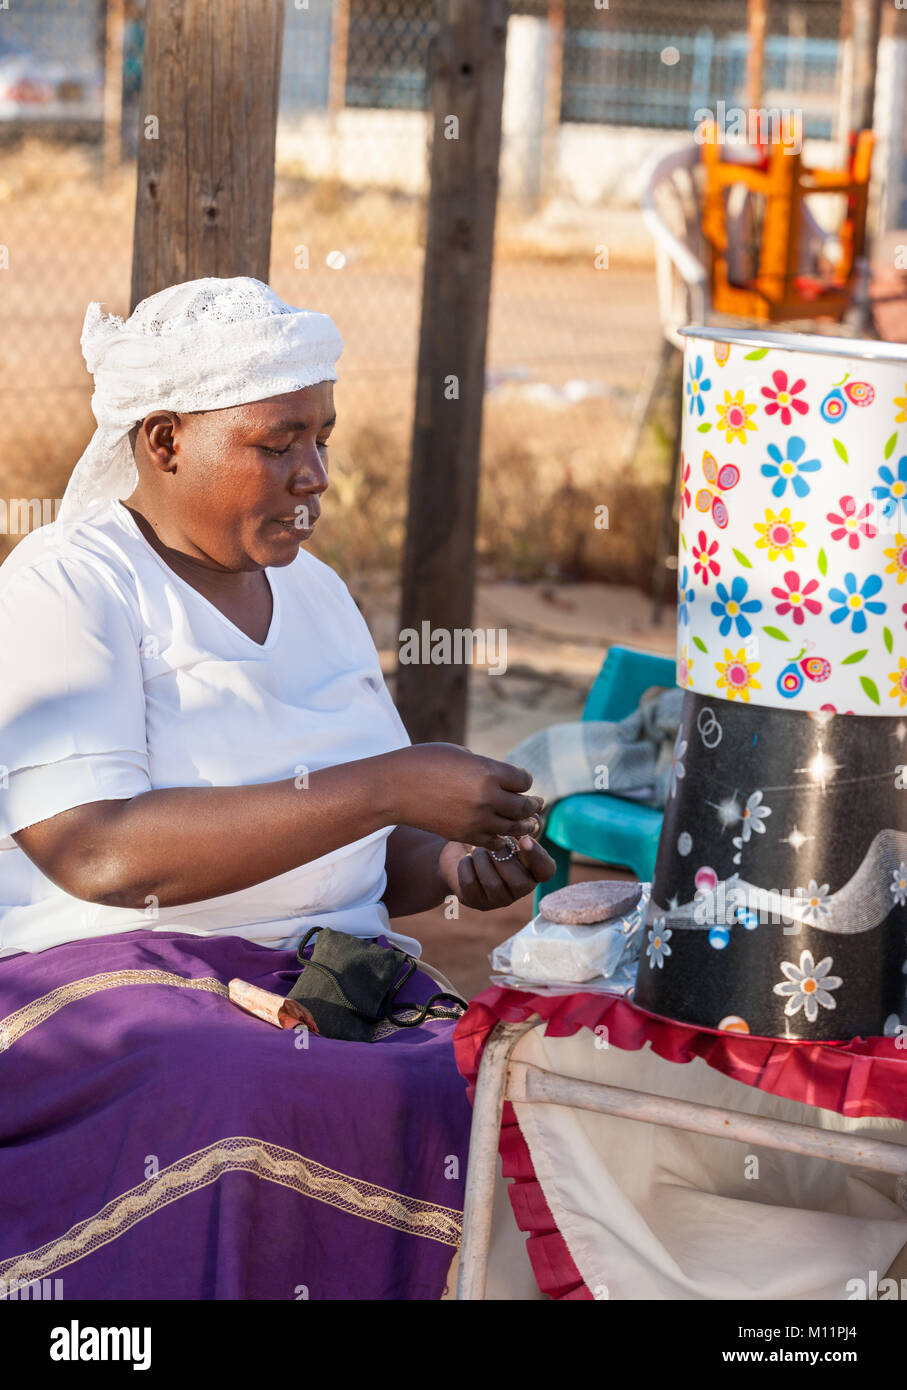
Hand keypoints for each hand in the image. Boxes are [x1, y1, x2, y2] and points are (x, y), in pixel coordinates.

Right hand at [388, 743, 544, 848]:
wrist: (394, 788)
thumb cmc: (424, 762)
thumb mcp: (461, 755)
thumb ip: (486, 767)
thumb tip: (504, 779)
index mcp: (488, 772)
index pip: (524, 781)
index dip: (524, 780)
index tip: (521, 780)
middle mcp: (486, 798)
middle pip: (523, 806)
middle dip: (532, 804)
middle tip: (538, 804)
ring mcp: (476, 820)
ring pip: (513, 828)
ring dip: (524, 825)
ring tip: (530, 823)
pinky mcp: (464, 835)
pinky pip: (495, 842)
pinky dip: (503, 838)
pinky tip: (505, 834)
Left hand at [440, 834, 555, 910]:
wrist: (459, 850)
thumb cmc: (490, 837)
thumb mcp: (506, 829)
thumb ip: (523, 823)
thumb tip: (532, 817)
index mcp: (533, 870)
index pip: (546, 870)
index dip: (537, 857)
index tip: (524, 839)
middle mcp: (519, 889)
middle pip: (520, 883)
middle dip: (503, 858)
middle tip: (492, 843)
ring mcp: (497, 899)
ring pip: (493, 884)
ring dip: (482, 859)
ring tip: (477, 850)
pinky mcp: (474, 901)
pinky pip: (471, 883)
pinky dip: (466, 865)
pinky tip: (467, 860)